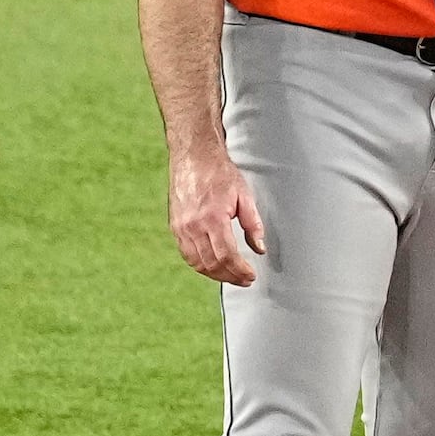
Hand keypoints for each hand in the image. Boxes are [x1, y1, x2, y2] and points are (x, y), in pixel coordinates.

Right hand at [169, 146, 266, 284]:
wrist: (194, 156)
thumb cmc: (218, 172)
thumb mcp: (244, 195)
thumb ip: (253, 224)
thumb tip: (259, 248)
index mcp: (212, 217)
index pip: (227, 256)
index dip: (240, 271)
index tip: (250, 276)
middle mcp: (193, 225)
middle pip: (212, 264)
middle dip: (230, 276)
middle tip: (244, 280)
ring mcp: (181, 227)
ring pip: (197, 263)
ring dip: (215, 275)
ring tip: (231, 276)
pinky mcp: (175, 226)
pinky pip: (186, 254)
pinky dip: (200, 265)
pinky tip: (212, 265)